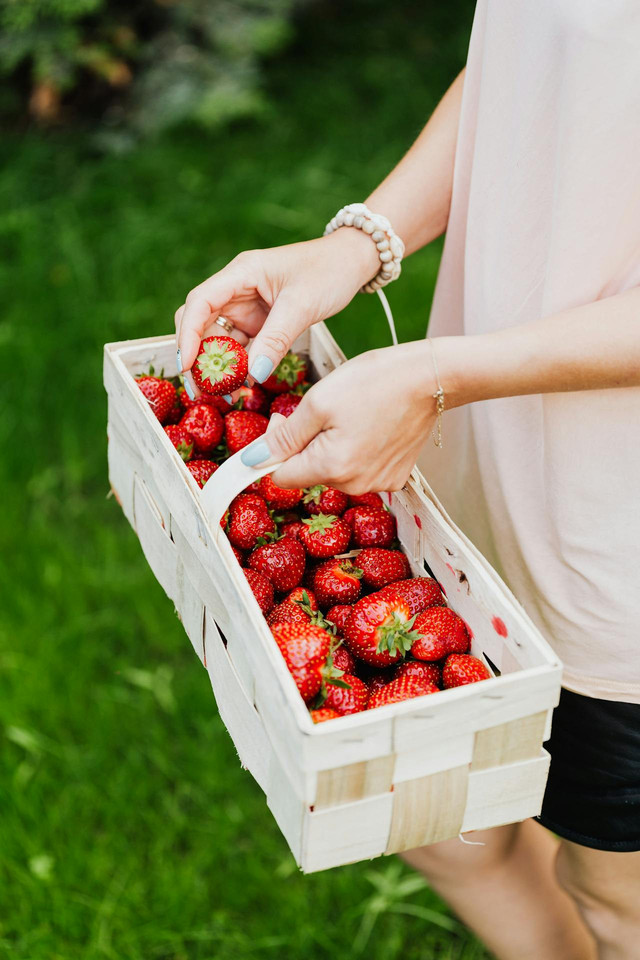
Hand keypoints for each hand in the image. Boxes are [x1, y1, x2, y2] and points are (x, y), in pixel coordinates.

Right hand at [174, 229, 378, 388]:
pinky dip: (239, 367)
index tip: (187, 366)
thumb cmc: (329, 271)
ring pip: (219, 340)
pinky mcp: (260, 323)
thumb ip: (276, 339)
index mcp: (241, 274)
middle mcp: (236, 290)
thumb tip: (252, 374)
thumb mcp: (302, 305)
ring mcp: (246, 308)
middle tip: (201, 390)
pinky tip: (242, 386)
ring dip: (219, 367)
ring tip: (225, 395)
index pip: (200, 303)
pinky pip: (241, 348)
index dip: (189, 335)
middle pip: (201, 324)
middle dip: (198, 357)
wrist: (352, 263)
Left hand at [241, 340, 437, 493]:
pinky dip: (356, 451)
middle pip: (308, 473)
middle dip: (304, 445)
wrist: (430, 378)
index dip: (274, 449)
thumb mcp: (318, 402)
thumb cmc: (375, 381)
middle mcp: (355, 485)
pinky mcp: (395, 476)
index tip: (285, 419)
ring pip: (334, 471)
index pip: (280, 476)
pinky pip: (360, 469)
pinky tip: (370, 426)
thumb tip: (252, 460)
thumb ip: (284, 435)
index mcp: (332, 468)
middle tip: (321, 409)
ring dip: (330, 447)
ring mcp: (379, 483)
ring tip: (351, 414)